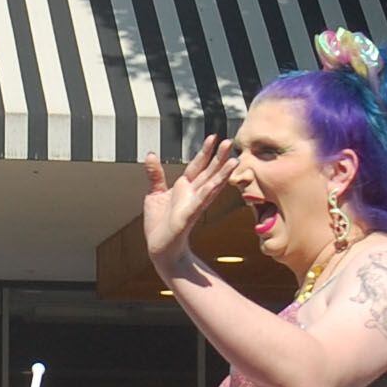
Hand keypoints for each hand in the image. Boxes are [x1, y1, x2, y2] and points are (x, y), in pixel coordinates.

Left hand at [141, 137, 235, 272]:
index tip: (214, 136)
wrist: (160, 249)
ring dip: (223, 173)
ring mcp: (193, 205)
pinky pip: (200, 201)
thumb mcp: (154, 194)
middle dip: (219, 157)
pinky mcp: (188, 216)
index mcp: (185, 187)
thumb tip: (151, 154)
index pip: (197, 165)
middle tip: (230, 141)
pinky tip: (218, 182)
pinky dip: (209, 191)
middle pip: (209, 172)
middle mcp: (193, 194)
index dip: (205, 151)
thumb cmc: (160, 225)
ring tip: (235, 161)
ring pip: (211, 185)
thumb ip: (155, 174)